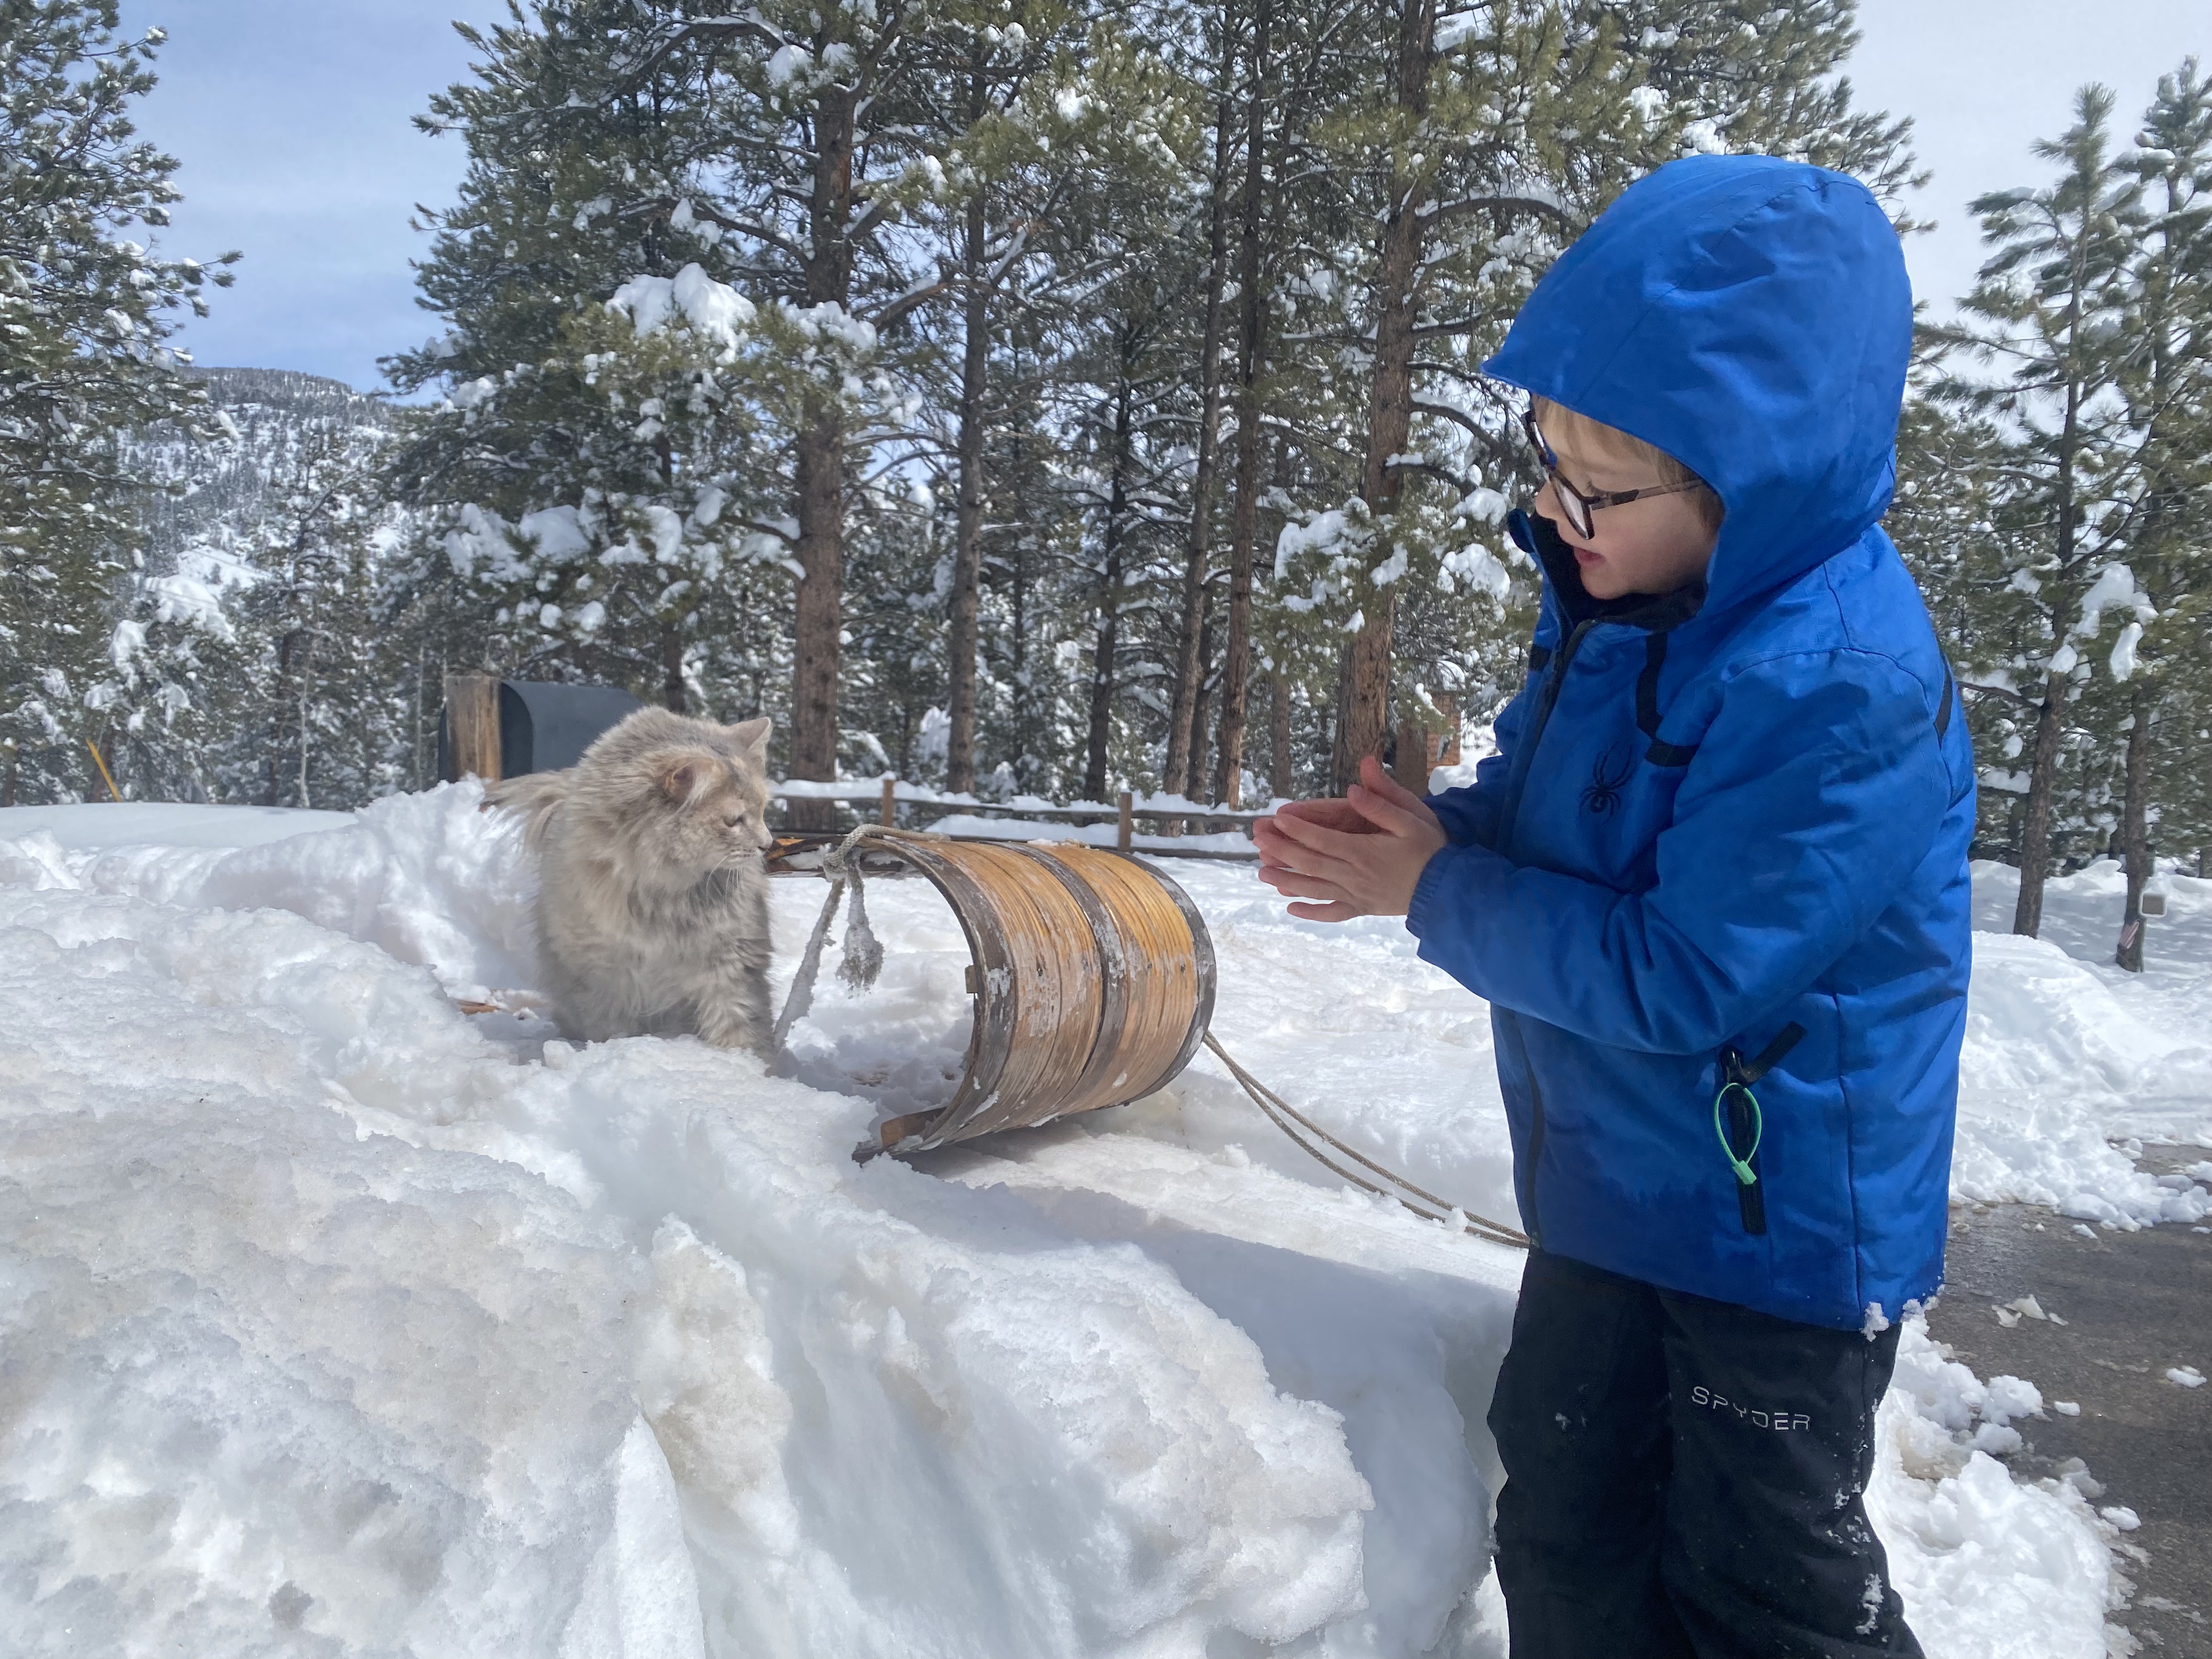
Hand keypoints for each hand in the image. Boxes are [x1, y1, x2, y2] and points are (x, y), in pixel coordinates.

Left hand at [1253, 755, 1447, 921]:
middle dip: (1281, 850)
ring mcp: (1357, 896)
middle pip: (1310, 863)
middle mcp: (1354, 876)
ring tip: (1262, 871)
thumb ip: (1381, 804)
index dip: (1297, 828)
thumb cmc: (1432, 850)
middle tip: (1256, 840)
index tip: (1277, 817)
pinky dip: (1311, 912)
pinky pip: (1333, 913)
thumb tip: (1352, 788)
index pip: (1322, 839)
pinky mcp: (1363, 909)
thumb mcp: (1412, 819)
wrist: (1450, 890)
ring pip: (1314, 889)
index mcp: (1364, 852)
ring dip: (1286, 880)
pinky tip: (1292, 909)